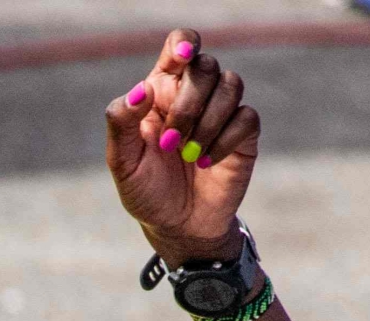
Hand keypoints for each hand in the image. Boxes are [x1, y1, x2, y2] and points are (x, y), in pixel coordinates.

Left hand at [104, 28, 259, 263]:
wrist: (177, 227)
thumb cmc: (147, 190)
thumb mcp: (123, 162)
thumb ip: (121, 123)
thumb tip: (139, 90)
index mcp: (162, 89)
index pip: (179, 46)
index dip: (184, 44)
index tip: (181, 59)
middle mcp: (194, 94)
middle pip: (205, 66)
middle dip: (188, 105)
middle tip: (170, 143)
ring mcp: (221, 112)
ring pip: (231, 84)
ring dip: (208, 122)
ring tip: (190, 156)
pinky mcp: (243, 134)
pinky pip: (247, 116)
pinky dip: (226, 139)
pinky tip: (208, 163)